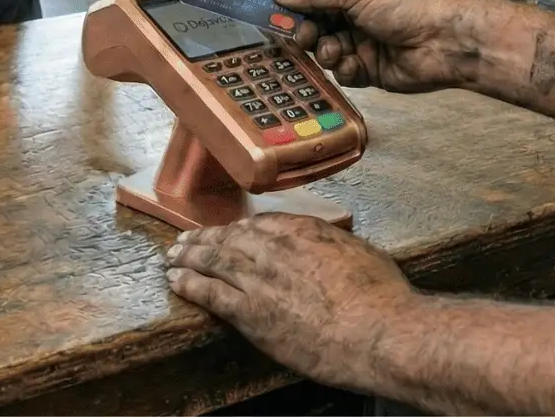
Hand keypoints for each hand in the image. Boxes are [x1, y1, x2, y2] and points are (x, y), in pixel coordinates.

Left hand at [165, 214, 414, 392]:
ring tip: (172, 257)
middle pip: (230, 237)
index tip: (228, 231)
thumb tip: (331, 250)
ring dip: (189, 256)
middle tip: (186, 240)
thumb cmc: (382, 296)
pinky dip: (188, 284)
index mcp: (304, 230)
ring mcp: (259, 279)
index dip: (237, 229)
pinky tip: (175, 281)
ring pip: (213, 260)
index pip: (260, 224)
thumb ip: (335, 247)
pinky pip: (209, 293)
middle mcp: (275, 247)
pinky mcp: (250, 312)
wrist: (379, 331)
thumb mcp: (361, 253)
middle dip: (205, 238)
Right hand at [274, 0, 477, 91]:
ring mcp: (364, 36)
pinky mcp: (370, 65)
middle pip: (315, 16)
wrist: (446, 42)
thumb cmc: (410, 4)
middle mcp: (359, 6)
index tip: (275, 2)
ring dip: (324, 49)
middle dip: (305, 26)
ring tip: (332, 50)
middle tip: (301, 34)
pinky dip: (344, 67)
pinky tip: (354, 64)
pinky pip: (343, 68)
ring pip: (325, 45)